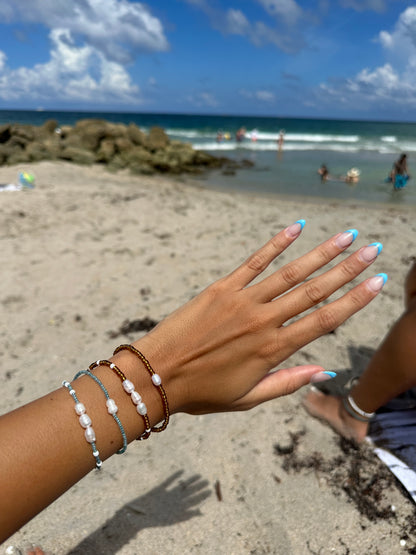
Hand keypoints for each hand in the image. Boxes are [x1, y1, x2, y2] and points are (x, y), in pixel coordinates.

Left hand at [135, 223, 384, 414]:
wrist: (156, 374)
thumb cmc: (203, 392)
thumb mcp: (249, 398)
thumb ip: (289, 382)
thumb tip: (327, 371)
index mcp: (273, 349)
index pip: (324, 320)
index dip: (354, 300)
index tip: (377, 282)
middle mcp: (263, 320)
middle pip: (315, 290)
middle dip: (348, 268)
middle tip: (373, 249)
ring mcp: (242, 300)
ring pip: (290, 272)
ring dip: (321, 252)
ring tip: (347, 236)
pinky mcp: (221, 287)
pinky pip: (253, 261)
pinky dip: (275, 244)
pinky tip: (296, 228)